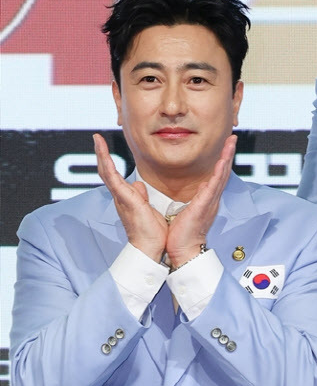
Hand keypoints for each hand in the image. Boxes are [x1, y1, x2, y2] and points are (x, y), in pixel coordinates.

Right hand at [93, 134, 166, 260]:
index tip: (104, 146)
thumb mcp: (148, 208)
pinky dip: (107, 165)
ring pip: (106, 172)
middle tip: (97, 138)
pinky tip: (103, 154)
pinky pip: (112, 179)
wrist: (151, 247)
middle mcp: (120, 196)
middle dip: (101, 154)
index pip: (114, 175)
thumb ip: (141, 195)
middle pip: (106, 171)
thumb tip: (138, 185)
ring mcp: (120, 197)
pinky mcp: (124, 199)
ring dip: (101, 155)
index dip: (108, 161)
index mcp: (126, 197)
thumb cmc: (151, 231)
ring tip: (97, 139)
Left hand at [165, 134, 237, 268]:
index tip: (224, 146)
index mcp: (207, 199)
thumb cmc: (182, 234)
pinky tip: (222, 162)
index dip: (221, 160)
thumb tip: (199, 187)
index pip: (216, 175)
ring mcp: (210, 202)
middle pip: (223, 172)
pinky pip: (214, 186)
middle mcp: (212, 199)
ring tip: (231, 143)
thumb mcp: (188, 210)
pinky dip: (219, 173)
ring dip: (227, 158)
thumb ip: (194, 198)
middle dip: (228, 154)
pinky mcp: (204, 206)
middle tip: (232, 138)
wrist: (184, 251)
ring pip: (221, 175)